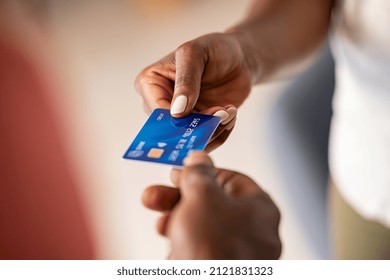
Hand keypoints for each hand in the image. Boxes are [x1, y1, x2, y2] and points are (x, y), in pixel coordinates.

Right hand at [135, 33, 253, 150]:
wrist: (239, 58)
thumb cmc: (214, 48)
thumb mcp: (195, 54)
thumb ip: (186, 79)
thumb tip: (177, 111)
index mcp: (151, 83)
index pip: (157, 111)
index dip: (178, 120)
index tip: (203, 116)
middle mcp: (161, 103)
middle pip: (173, 129)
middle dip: (199, 126)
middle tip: (222, 113)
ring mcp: (181, 116)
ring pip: (192, 138)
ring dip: (214, 129)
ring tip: (229, 110)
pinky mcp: (199, 124)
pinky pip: (208, 139)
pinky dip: (222, 131)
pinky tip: (231, 113)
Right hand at [142, 152, 281, 258]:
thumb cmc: (213, 248)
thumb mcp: (202, 197)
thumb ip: (199, 173)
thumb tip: (199, 158)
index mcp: (260, 209)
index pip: (232, 179)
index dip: (203, 172)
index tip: (182, 172)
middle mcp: (254, 231)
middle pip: (212, 204)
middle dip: (179, 198)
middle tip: (155, 196)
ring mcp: (239, 253)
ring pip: (204, 228)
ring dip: (176, 221)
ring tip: (160, 225)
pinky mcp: (222, 268)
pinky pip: (201, 249)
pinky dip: (184, 244)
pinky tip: (171, 247)